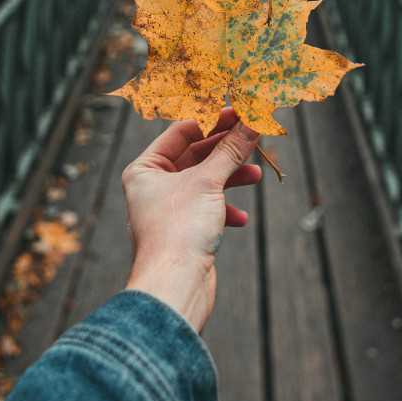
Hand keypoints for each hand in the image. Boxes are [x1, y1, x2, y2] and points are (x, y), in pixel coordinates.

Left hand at [123, 108, 260, 332]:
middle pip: (195, 156)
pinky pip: (207, 210)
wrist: (174, 287)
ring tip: (256, 175)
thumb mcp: (209, 182)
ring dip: (231, 178)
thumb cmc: (179, 230)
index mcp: (145, 169)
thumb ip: (232, 149)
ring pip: (205, 183)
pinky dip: (225, 209)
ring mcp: (168, 210)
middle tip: (255, 136)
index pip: (182, 132)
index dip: (213, 120)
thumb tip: (253, 121)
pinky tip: (240, 217)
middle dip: (226, 150)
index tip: (241, 112)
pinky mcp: (183, 232)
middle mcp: (152, 187)